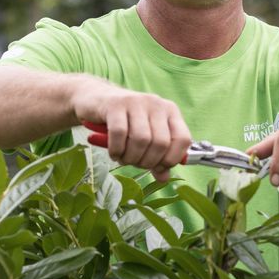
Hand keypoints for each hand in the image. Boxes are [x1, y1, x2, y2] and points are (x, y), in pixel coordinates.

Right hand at [71, 82, 191, 180]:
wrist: (95, 99)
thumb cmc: (125, 122)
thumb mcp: (144, 137)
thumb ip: (157, 158)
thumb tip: (164, 178)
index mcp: (170, 111)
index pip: (183, 139)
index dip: (171, 159)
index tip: (157, 168)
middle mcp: (156, 104)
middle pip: (160, 143)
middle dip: (147, 162)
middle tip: (135, 163)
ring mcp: (136, 102)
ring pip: (141, 139)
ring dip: (131, 157)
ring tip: (123, 158)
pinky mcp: (115, 105)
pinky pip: (119, 134)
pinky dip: (116, 150)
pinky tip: (113, 153)